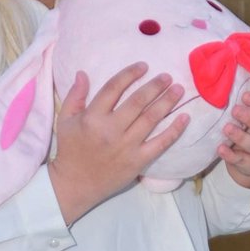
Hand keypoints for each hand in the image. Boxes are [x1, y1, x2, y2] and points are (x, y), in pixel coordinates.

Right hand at [47, 62, 189, 222]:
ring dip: (167, 102)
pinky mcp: (138, 161)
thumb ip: (74, 96)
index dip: (129, 74)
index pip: (113, 89)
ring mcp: (127, 146)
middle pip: (137, 102)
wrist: (75, 184)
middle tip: (167, 76)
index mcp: (92, 118)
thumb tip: (83, 73)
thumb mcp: (65, 120)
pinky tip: (184, 117)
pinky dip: (174, 130)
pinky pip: (160, 143)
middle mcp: (111, 130)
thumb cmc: (70, 150)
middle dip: (154, 86)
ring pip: (151, 119)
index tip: (143, 66)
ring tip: (178, 89)